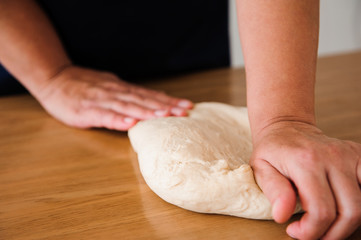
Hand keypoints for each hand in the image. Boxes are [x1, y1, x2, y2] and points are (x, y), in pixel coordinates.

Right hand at [36, 65, 192, 130]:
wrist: (54, 79)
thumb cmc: (84, 86)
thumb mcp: (110, 87)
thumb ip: (129, 95)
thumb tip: (152, 99)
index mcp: (122, 89)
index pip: (149, 95)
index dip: (169, 100)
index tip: (187, 106)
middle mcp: (115, 93)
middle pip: (144, 100)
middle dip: (165, 106)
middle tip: (184, 112)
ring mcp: (101, 101)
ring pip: (128, 106)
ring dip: (147, 111)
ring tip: (165, 115)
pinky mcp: (87, 110)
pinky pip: (104, 116)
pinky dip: (118, 119)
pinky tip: (131, 123)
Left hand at [251, 121, 360, 238]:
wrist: (286, 127)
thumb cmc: (272, 150)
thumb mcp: (261, 168)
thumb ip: (274, 190)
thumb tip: (282, 215)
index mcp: (306, 161)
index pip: (321, 211)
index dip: (311, 231)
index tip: (295, 231)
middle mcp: (332, 157)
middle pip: (350, 211)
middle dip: (333, 233)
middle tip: (314, 234)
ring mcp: (349, 155)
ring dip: (348, 223)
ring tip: (328, 225)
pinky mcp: (358, 155)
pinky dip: (359, 204)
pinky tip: (342, 208)